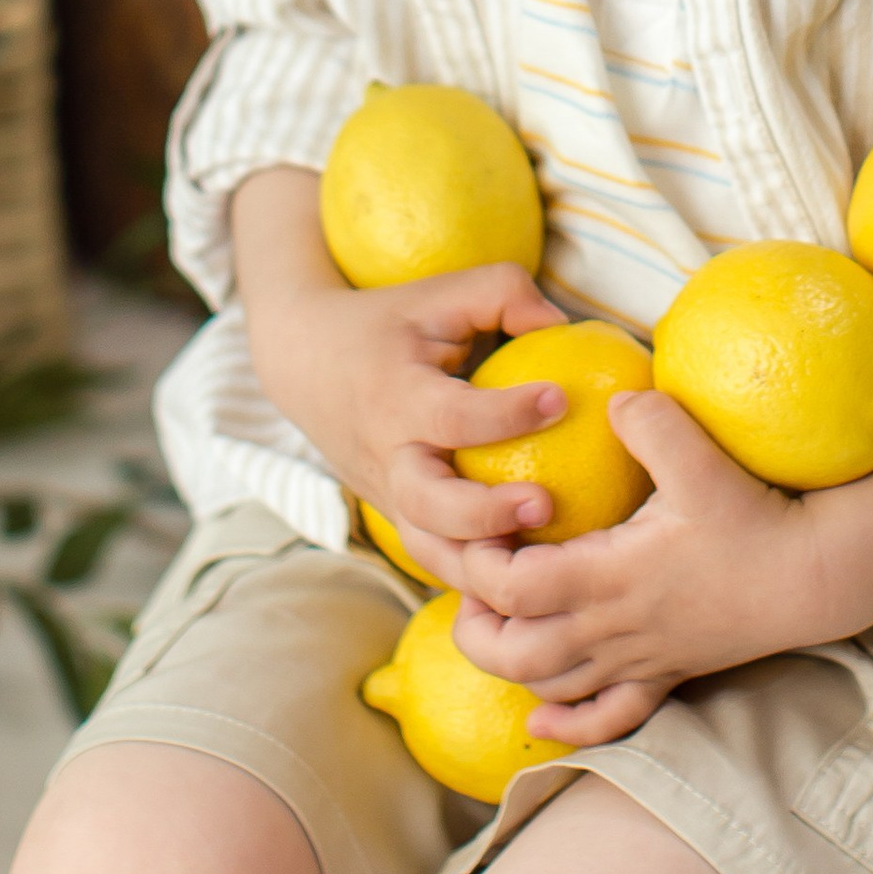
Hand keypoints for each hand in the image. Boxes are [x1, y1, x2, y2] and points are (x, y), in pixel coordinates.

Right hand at [230, 167, 568, 564]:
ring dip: (483, 567)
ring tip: (542, 562)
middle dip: (485, 514)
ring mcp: (389, 498)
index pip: (450, 415)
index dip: (504, 413)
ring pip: (430, 552)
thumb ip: (504, 293)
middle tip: (545, 504)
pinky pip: (437, 562)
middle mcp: (389, 456)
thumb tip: (565, 325)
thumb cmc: (390, 324)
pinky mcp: (399, 521)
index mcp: (396, 396)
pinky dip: (476, 581)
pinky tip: (530, 581)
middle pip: (428, 505)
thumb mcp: (439, 292)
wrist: (307, 366)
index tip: (560, 397)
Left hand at [451, 391, 872, 748]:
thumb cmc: (754, 517)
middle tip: (466, 582)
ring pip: (550, 687)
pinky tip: (540, 716)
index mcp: (611, 576)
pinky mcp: (665, 673)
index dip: (481, 564)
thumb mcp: (701, 459)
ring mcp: (638, 658)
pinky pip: (607, 717)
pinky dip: (567, 722)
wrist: (812, 578)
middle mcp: (615, 627)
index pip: (516, 586)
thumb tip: (611, 395)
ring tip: (491, 622)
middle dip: (475, 625)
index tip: (475, 529)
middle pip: (516, 652)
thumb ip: (650, 422)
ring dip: (509, 664)